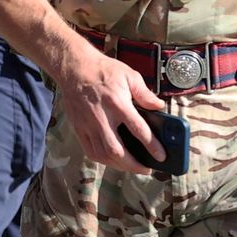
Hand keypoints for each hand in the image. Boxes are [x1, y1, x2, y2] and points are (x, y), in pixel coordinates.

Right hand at [55, 42, 166, 172]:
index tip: (161, 156)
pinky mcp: (79, 128)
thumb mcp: (129, 75)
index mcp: (117, 103)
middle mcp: (102, 117)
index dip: (152, 146)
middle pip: (118, 150)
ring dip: (119, 165)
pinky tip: (113, 161)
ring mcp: (88, 124)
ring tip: (132, 167)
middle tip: (146, 169)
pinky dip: (103, 160)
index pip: (138, 129)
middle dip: (134, 165)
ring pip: (103, 154)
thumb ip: (145, 93)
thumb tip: (159, 107)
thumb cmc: (103, 70)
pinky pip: (90, 151)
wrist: (75, 68)